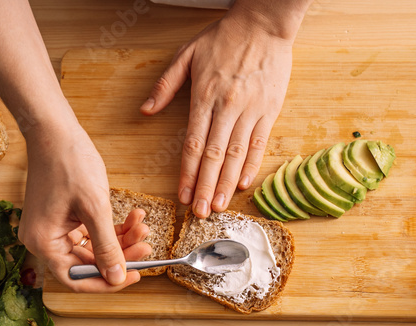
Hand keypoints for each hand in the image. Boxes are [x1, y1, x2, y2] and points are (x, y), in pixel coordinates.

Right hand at [16, 121, 150, 291]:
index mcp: (43, 243)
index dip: (107, 282)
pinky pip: (92, 232)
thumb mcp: (94, 208)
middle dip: (120, 254)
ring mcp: (54, 229)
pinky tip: (133, 217)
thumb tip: (116, 278)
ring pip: (94, 248)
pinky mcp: (64, 217)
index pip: (77, 279)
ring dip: (121, 239)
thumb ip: (107, 247)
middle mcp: (45, 241)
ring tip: (142, 226)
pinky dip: (113, 227)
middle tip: (146, 246)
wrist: (55, 130)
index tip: (134, 276)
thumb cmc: (69, 163)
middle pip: (88, 263)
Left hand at [140, 7, 297, 218]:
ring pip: (236, 155)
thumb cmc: (224, 37)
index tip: (182, 195)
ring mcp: (251, 111)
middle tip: (199, 213)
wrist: (264, 23)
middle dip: (205, 187)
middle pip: (214, 156)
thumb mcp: (187, 53)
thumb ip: (166, 84)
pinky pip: (259, 144)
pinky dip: (251, 166)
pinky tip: (242, 184)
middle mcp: (228, 107)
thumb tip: (145, 110)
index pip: (194, 143)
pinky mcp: (269, 110)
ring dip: (226, 184)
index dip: (187, 172)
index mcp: (205, 96)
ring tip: (218, 206)